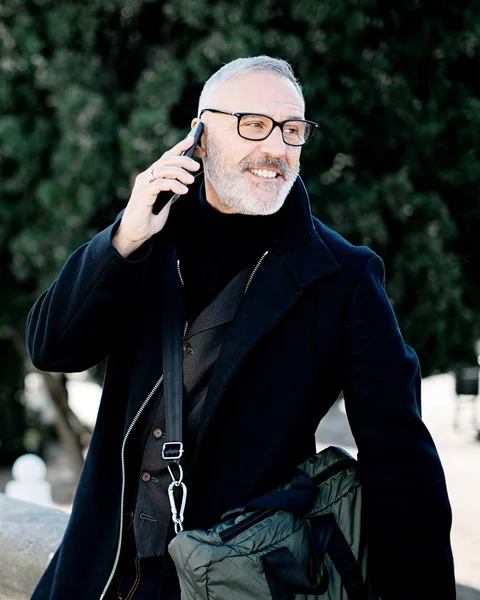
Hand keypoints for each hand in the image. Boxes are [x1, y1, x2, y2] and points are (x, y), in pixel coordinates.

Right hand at [113, 136, 199, 256]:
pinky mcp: (143, 194)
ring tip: (190, 181)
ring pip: (162, 170)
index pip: (165, 158)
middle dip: (182, 160)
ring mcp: (143, 185)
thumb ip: (171, 189)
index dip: (178, 147)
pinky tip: (183, 191)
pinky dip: (173, 185)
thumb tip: (186, 178)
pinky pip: (160, 183)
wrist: (136, 232)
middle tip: (195, 166)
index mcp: (151, 176)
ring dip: (179, 173)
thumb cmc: (150, 217)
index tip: (191, 140)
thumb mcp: (165, 200)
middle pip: (165, 161)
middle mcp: (146, 177)